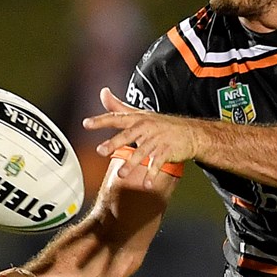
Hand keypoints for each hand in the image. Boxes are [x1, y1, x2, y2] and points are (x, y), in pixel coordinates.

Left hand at [81, 88, 199, 188]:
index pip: (116, 118)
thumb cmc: (161, 124)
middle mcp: (146, 127)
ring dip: (131, 163)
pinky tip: (147, 184)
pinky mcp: (167, 151)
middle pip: (128, 135)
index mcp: (137, 118)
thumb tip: (103, 92)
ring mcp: (157, 140)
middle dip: (114, 142)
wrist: (190, 132)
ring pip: (142, 152)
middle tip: (100, 151)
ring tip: (121, 174)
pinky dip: (152, 174)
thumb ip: (118, 106)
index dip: (101, 121)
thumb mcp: (139, 113)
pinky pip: (158, 163)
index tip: (86, 124)